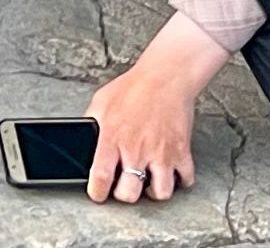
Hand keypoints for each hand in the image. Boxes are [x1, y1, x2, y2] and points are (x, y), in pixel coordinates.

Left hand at [85, 15, 223, 202]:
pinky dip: (180, 180)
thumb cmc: (134, 86)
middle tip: (126, 185)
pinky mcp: (182, 151)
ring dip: (155, 191)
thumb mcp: (102, 102)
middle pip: (129, 193)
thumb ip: (92, 125)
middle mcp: (137, 149)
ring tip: (150, 181)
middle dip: (125, 195)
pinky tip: (172, 170)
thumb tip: (83, 140)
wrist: (167, 75)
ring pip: (160, 193)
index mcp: (113, 138)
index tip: (99, 193)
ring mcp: (161, 152)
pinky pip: (186, 179)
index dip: (97, 192)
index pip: (100, 177)